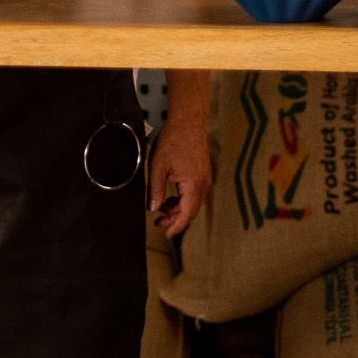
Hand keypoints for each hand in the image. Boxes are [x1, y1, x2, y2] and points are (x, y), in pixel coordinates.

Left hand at [148, 115, 211, 237]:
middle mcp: (203, 185)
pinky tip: (169, 198)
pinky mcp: (202, 174)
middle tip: (158, 223)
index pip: (186, 214)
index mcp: (193, 186)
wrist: (188, 122)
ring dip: (177, 209)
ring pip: (191, 203)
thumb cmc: (173, 141)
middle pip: (190, 211)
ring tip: (160, 210)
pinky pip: (193, 193)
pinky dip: (181, 199)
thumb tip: (153, 208)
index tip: (166, 235)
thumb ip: (156, 190)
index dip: (176, 227)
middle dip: (174, 220)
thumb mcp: (158, 166)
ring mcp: (204, 179)